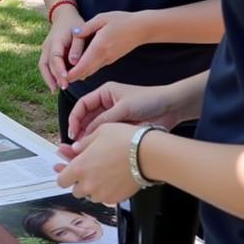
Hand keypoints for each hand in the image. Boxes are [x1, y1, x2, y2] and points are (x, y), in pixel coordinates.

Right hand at [38, 7, 84, 91]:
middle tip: (64, 87)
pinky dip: (48, 75)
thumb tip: (74, 63)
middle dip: (54, 77)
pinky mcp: (47, 52)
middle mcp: (47, 45)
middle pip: (47, 64)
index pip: (55, 57)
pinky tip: (54, 84)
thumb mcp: (80, 33)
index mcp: (56, 40)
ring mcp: (45, 49)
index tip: (65, 79)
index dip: (59, 69)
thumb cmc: (74, 24)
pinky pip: (45, 65)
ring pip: (43, 66)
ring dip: (48, 78)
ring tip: (54, 90)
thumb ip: (78, 47)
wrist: (64, 16)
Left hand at [55, 122, 138, 204]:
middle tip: (87, 170)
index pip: (61, 180)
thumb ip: (83, 143)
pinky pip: (105, 198)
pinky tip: (112, 179)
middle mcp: (88, 184)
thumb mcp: (99, 132)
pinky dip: (106, 191)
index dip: (64, 174)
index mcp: (79, 168)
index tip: (67, 169)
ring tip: (102, 173)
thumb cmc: (124, 140)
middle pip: (75, 190)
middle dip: (79, 181)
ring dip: (92, 187)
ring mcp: (102, 194)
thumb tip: (75, 149)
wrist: (147, 154)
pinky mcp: (115, 199)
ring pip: (90, 196)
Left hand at [65, 10, 149, 82]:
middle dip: (72, 77)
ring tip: (66, 75)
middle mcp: (103, 57)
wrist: (142, 29)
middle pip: (85, 72)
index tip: (60, 77)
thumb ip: (86, 28)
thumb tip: (73, 34)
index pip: (82, 66)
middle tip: (59, 80)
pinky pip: (96, 67)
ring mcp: (108, 60)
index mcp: (99, 47)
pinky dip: (87, 69)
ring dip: (79, 74)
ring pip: (90, 71)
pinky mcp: (111, 59)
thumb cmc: (122, 21)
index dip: (70, 74)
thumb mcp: (102, 19)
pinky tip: (80, 66)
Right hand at [68, 80, 187, 142]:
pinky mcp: (120, 129)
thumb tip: (86, 134)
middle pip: (86, 118)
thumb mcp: (123, 107)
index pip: (82, 105)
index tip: (72, 131)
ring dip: (88, 138)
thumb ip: (104, 120)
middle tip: (75, 144)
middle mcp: (106, 105)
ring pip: (94, 128)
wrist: (171, 108)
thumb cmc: (149, 100)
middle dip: (79, 130)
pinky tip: (96, 149)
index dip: (74, 118)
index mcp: (104, 93)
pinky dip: (99, 142)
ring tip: (83, 148)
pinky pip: (105, 136)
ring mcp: (113, 117)